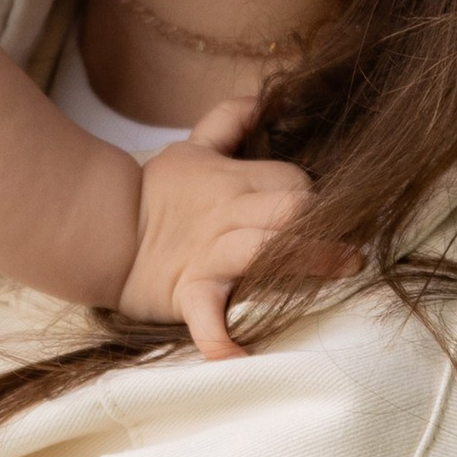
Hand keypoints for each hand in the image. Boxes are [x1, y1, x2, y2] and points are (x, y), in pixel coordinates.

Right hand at [118, 99, 345, 359]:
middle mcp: (228, 215)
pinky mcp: (188, 291)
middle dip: (327, 221)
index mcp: (234, 181)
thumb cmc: (152, 193)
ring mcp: (210, 255)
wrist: (100, 230)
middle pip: (291, 206)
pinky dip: (219, 338)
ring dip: (308, 259)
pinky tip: (239, 358)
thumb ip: (226, 122)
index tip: (338, 218)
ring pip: (266, 249)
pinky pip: (205, 316)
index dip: (317, 198)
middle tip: (356, 245)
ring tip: (345, 268)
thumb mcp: (189, 147)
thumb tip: (259, 98)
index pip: (294, 181)